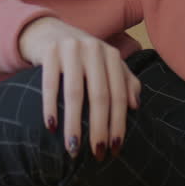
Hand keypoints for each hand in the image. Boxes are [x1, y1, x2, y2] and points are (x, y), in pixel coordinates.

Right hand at [18, 16, 140, 160]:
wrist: (50, 32)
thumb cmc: (83, 57)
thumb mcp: (106, 65)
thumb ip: (124, 81)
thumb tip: (135, 106)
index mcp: (111, 55)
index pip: (118, 94)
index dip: (119, 123)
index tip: (115, 148)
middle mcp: (94, 49)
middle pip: (99, 95)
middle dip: (100, 128)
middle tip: (97, 154)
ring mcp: (70, 49)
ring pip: (74, 93)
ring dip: (74, 124)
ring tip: (74, 149)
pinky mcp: (49, 52)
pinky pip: (50, 84)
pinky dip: (50, 107)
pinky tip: (51, 127)